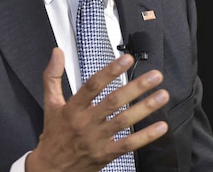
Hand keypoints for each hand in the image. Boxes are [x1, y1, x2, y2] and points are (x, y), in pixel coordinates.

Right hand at [26, 48, 169, 171]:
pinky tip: (160, 126)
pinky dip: (146, 136)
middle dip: (136, 87)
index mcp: (72, 108)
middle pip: (113, 102)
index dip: (110, 71)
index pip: (92, 86)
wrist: (50, 169)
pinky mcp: (105, 154)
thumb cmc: (54, 134)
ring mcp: (96, 140)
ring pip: (124, 121)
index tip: (127, 60)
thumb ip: (52, 76)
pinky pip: (128, 145)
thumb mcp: (50, 104)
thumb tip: (57, 52)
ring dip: (145, 108)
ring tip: (162, 95)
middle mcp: (85, 123)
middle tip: (155, 76)